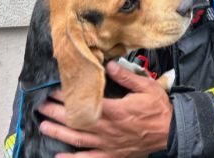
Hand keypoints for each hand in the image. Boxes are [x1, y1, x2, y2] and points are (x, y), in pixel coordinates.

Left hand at [39, 61, 172, 157]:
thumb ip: (126, 76)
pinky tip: (58, 157)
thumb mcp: (146, 87)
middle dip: (56, 113)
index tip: (54, 90)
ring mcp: (108, 144)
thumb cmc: (159, 109)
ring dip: (58, 133)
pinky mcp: (112, 155)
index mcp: (115, 111)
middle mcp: (108, 129)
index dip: (67, 97)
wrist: (172, 132)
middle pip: (76, 121)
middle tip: (42, 106)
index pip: (85, 103)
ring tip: (43, 126)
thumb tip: (109, 65)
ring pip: (77, 139)